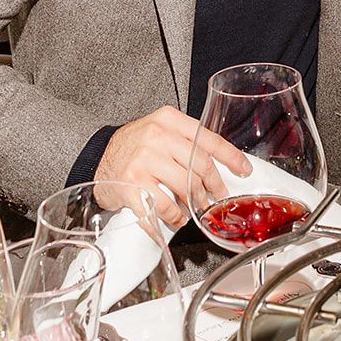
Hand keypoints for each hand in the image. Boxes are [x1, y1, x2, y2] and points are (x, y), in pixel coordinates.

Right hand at [95, 105, 250, 228]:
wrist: (97, 156)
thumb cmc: (134, 146)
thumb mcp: (160, 131)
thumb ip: (185, 141)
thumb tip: (218, 165)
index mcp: (168, 120)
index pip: (208, 139)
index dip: (231, 157)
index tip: (243, 170)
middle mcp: (156, 137)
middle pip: (199, 166)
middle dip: (214, 188)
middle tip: (216, 199)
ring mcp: (143, 161)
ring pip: (184, 189)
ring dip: (193, 206)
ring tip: (192, 212)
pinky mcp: (131, 185)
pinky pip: (161, 208)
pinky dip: (171, 219)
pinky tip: (173, 220)